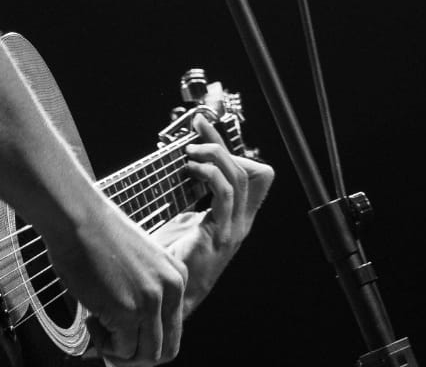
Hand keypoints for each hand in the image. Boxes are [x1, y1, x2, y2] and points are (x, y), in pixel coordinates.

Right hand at [40, 199, 187, 365]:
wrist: (77, 218)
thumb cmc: (96, 237)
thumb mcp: (137, 266)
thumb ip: (144, 296)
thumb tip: (133, 339)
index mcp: (178, 276)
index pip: (173, 330)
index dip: (145, 341)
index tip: (122, 334)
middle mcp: (171, 289)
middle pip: (166, 350)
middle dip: (138, 358)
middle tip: (112, 345)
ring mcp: (151, 301)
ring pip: (146, 357)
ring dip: (120, 353)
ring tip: (99, 327)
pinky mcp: (128, 311)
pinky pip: (121, 351)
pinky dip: (104, 346)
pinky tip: (91, 318)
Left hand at [151, 115, 274, 314]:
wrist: (168, 297)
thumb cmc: (172, 260)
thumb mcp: (186, 220)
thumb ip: (192, 197)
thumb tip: (182, 164)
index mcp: (237, 217)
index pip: (256, 175)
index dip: (234, 151)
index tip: (206, 133)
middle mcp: (241, 222)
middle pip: (249, 170)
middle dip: (221, 143)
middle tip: (197, 128)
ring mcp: (233, 230)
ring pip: (238, 177)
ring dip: (214, 155)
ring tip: (190, 151)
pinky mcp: (219, 236)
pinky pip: (224, 193)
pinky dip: (209, 174)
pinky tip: (191, 170)